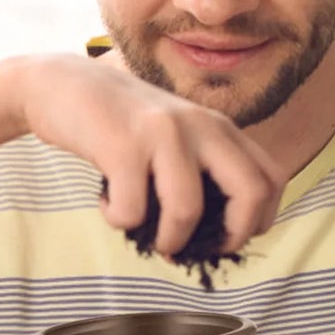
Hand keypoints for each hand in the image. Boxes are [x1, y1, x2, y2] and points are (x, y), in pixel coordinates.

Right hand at [12, 56, 284, 256]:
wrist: (62, 84)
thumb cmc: (120, 123)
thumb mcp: (174, 136)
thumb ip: (200, 170)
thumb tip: (215, 237)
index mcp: (219, 127)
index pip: (272, 179)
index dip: (259, 221)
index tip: (226, 239)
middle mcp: (201, 126)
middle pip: (251, 192)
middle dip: (231, 237)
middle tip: (199, 250)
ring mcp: (163, 134)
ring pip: (187, 210)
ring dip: (168, 240)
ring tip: (149, 238)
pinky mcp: (123, 145)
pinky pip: (132, 210)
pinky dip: (118, 221)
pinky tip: (107, 204)